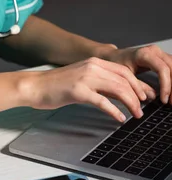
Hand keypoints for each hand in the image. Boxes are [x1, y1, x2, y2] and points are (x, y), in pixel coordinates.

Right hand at [20, 56, 156, 121]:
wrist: (36, 86)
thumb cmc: (58, 84)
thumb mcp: (83, 77)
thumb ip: (101, 82)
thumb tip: (122, 93)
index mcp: (93, 62)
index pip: (123, 70)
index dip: (137, 84)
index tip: (144, 96)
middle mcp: (91, 66)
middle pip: (123, 79)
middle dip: (137, 95)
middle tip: (142, 108)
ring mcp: (85, 78)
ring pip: (117, 89)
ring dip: (130, 104)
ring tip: (135, 115)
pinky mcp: (78, 91)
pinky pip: (103, 101)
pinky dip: (115, 111)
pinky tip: (119, 118)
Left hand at [105, 45, 171, 103]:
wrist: (114, 56)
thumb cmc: (117, 63)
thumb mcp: (125, 76)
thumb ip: (139, 86)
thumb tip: (153, 97)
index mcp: (144, 54)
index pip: (162, 69)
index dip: (166, 85)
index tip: (164, 99)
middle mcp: (154, 51)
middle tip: (171, 102)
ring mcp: (159, 53)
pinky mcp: (161, 57)